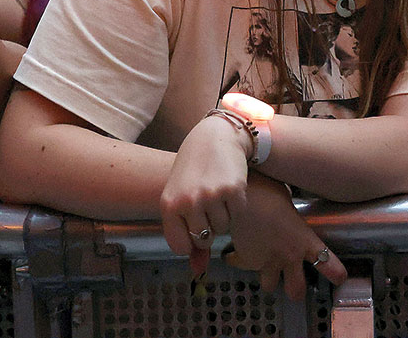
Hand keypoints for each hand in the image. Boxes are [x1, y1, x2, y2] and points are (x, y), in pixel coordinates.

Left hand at [160, 115, 252, 276]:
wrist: (214, 137)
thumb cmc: (194, 170)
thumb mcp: (181, 199)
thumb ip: (188, 235)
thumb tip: (198, 271)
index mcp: (169, 205)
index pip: (181, 246)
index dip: (191, 241)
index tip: (194, 226)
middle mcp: (189, 201)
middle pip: (205, 238)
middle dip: (209, 227)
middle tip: (207, 205)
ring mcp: (211, 195)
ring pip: (223, 227)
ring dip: (224, 215)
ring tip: (217, 194)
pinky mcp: (233, 189)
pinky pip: (238, 213)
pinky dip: (237, 205)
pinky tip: (229, 187)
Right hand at [222, 174, 347, 298]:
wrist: (242, 196)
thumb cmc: (267, 190)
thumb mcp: (288, 202)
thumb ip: (291, 216)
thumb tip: (287, 214)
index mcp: (304, 239)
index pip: (327, 263)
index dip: (335, 273)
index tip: (339, 277)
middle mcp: (288, 255)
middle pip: (296, 290)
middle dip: (296, 291)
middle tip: (294, 286)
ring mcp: (267, 261)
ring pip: (270, 285)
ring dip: (267, 276)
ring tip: (265, 264)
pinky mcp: (247, 261)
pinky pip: (242, 265)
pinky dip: (238, 259)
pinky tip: (238, 248)